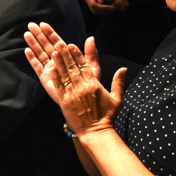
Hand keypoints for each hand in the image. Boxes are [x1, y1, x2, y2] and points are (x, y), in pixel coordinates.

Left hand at [23, 22, 124, 137]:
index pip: (85, 67)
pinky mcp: (65, 102)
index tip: (72, 45)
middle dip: (66, 55)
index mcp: (94, 85)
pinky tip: (51, 68)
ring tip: (53, 51)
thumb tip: (123, 68)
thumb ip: (118, 82)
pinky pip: (59, 87)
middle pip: (73, 68)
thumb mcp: (117, 98)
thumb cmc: (107, 116)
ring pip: (65, 75)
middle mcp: (82, 88)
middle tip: (59, 43)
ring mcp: (73, 95)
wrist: (96, 132)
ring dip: (59, 63)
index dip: (77, 55)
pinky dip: (55, 77)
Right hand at [83, 0, 114, 14]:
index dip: (102, 8)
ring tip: (111, 9)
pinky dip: (101, 9)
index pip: (93, 5)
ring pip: (94, 10)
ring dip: (102, 11)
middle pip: (93, 9)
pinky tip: (108, 7)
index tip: (111, 7)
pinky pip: (95, 7)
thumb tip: (101, 2)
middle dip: (103, 11)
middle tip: (113, 9)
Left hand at [106, 0, 129, 11]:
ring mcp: (117, 2)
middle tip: (117, 1)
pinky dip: (123, 9)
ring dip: (117, 6)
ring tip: (121, 4)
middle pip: (108, 2)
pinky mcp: (122, 6)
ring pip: (113, 7)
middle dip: (112, 2)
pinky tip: (126, 6)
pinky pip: (120, 10)